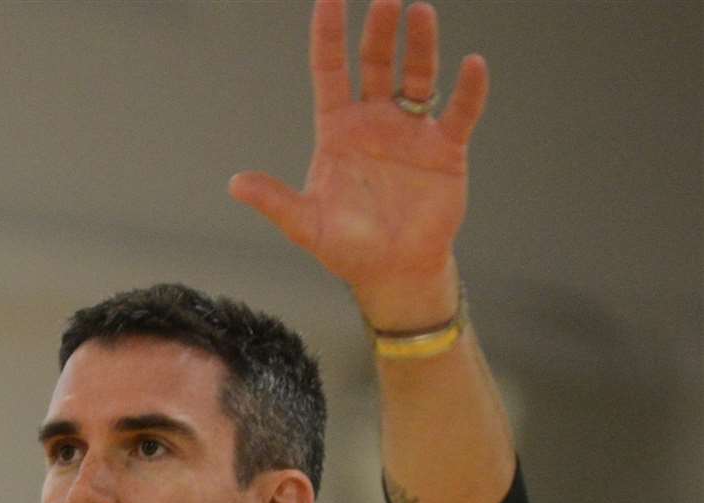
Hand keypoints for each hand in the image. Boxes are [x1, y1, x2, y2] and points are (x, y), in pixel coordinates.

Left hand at [228, 0, 487, 326]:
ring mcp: (411, 131)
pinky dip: (469, 90)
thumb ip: (275, 201)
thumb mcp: (306, 225)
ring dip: (420, 46)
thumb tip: (236, 184)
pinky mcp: (445, 149)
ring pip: (417, 77)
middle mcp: (374, 122)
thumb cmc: (347, 248)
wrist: (393, 271)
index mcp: (337, 131)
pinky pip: (460, 112)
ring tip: (421, 12)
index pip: (330, 71)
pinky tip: (472, 65)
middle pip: (375, 64)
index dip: (329, 36)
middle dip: (378, 31)